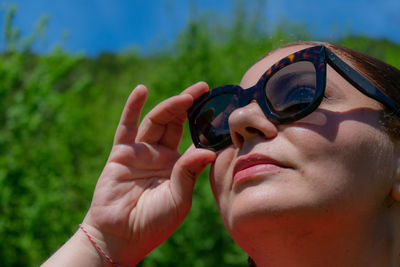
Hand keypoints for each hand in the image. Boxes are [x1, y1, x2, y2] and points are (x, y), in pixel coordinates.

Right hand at [82, 82, 215, 265]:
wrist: (121, 236)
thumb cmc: (153, 223)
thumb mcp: (179, 199)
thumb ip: (189, 173)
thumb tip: (208, 151)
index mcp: (178, 167)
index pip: (193, 138)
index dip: (205, 124)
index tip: (220, 108)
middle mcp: (161, 155)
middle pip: (176, 124)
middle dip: (189, 106)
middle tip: (204, 89)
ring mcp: (140, 152)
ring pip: (157, 121)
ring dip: (171, 105)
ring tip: (188, 96)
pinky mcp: (121, 153)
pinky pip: (127, 127)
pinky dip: (132, 107)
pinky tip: (141, 90)